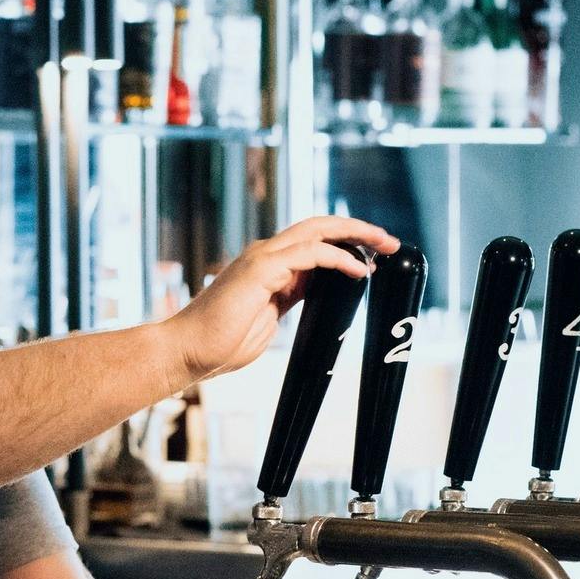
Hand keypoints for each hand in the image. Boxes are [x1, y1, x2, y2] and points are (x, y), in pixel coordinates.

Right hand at [162, 217, 394, 385]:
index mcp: (269, 266)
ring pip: (317, 230)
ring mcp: (262, 258)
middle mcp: (266, 254)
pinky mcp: (261, 268)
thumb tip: (320, 294)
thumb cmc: (222, 344)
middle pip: (320, 226)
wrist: (188, 352)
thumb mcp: (271, 318)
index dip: (347, 244)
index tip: (376, 256)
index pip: (315, 242)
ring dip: (356, 235)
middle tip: (391, 241)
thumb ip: (293, 300)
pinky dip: (339, 258)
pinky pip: (310, 254)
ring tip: (384, 247)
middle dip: (358, 229)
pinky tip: (359, 270)